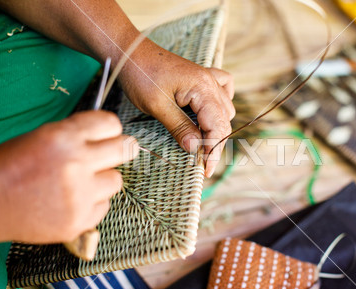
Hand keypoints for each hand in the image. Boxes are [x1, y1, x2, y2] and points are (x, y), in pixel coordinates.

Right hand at [0, 111, 137, 242]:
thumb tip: (108, 138)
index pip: (111, 123)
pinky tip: (70, 202)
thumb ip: (77, 136)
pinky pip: (104, 206)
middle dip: (121, 150)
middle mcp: (76, 163)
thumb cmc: (11, 168)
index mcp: (64, 137)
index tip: (109, 135)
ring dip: (103, 180)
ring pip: (116, 180)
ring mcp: (80, 194)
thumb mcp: (42, 138)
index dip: (110, 130)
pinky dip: (92, 204)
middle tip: (113, 155)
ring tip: (80, 184)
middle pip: (125, 149)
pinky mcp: (80, 220)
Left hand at [117, 39, 234, 176]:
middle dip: (215, 143)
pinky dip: (221, 105)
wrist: (130, 52)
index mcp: (203, 88)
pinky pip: (223, 91)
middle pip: (224, 120)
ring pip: (225, 109)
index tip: (206, 169)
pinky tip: (211, 113)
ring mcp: (208, 79)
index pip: (217, 125)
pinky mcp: (202, 78)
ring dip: (217, 127)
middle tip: (202, 163)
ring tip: (202, 143)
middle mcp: (211, 83)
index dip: (213, 150)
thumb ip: (179, 127)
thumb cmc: (141, 75)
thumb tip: (195, 148)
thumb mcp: (157, 106)